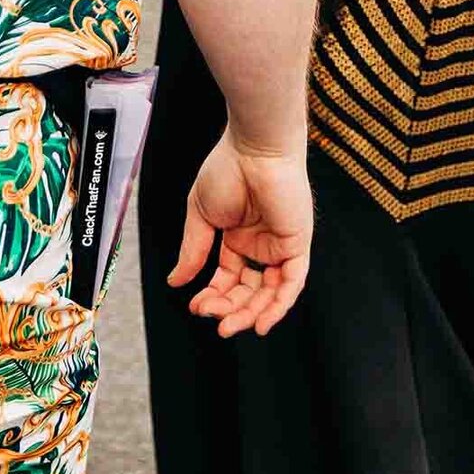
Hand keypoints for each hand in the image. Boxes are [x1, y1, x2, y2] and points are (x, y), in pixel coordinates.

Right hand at [169, 128, 312, 336]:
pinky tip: (261, 323)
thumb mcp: (201, 215)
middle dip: (228, 308)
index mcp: (238, 235)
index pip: (228, 277)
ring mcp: (280, 245)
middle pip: (248, 289)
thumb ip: (193, 250)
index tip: (195, 305)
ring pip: (268, 292)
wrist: (254, 149)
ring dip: (249, 313)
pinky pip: (291, 283)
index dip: (213, 295)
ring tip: (227, 324)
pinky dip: (278, 306)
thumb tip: (175, 281)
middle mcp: (260, 243)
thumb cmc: (227, 169)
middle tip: (210, 315)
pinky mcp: (297, 244)